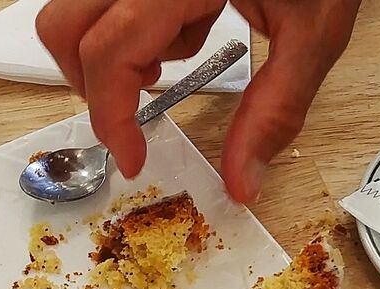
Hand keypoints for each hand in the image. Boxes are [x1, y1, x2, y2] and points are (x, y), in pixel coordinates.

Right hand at [36, 0, 361, 203]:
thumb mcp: (314, 30)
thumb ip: (277, 108)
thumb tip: (242, 180)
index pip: (107, 53)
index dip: (110, 118)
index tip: (133, 159)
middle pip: (65, 30)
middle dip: (92, 85)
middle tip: (134, 112)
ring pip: (74, 13)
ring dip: (106, 54)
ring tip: (167, 61)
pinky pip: (108, 0)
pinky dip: (131, 29)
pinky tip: (185, 28)